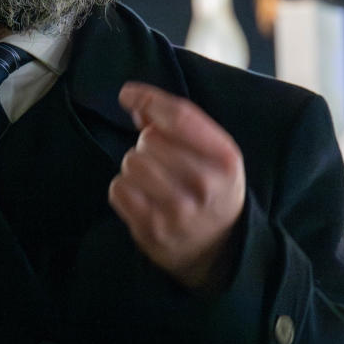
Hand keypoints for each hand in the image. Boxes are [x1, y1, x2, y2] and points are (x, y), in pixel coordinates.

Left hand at [109, 82, 245, 291]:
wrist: (219, 249)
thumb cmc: (213, 189)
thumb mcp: (214, 154)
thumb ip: (178, 123)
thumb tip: (133, 99)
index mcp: (224, 159)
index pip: (180, 117)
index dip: (149, 99)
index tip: (128, 94)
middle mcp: (204, 184)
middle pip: (149, 139)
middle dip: (147, 143)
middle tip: (160, 159)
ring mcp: (178, 211)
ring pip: (131, 163)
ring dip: (134, 167)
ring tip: (152, 179)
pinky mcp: (152, 230)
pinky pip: (118, 190)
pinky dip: (124, 188)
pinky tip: (141, 196)